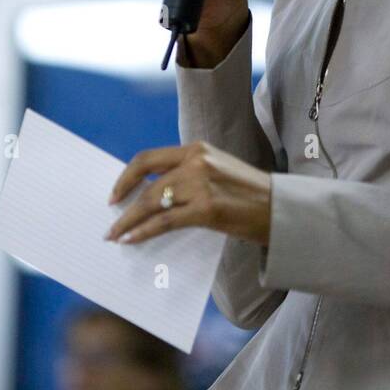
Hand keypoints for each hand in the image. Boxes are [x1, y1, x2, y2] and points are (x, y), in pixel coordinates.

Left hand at [104, 140, 271, 246]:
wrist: (280, 209)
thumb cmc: (249, 195)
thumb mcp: (217, 172)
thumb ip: (188, 176)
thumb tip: (151, 196)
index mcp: (197, 149)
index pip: (148, 158)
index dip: (126, 176)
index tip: (115, 193)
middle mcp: (197, 161)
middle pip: (146, 181)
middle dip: (122, 201)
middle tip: (110, 219)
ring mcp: (201, 184)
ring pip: (151, 202)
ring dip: (128, 220)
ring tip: (116, 234)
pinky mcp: (206, 208)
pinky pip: (164, 221)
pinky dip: (143, 231)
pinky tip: (132, 240)